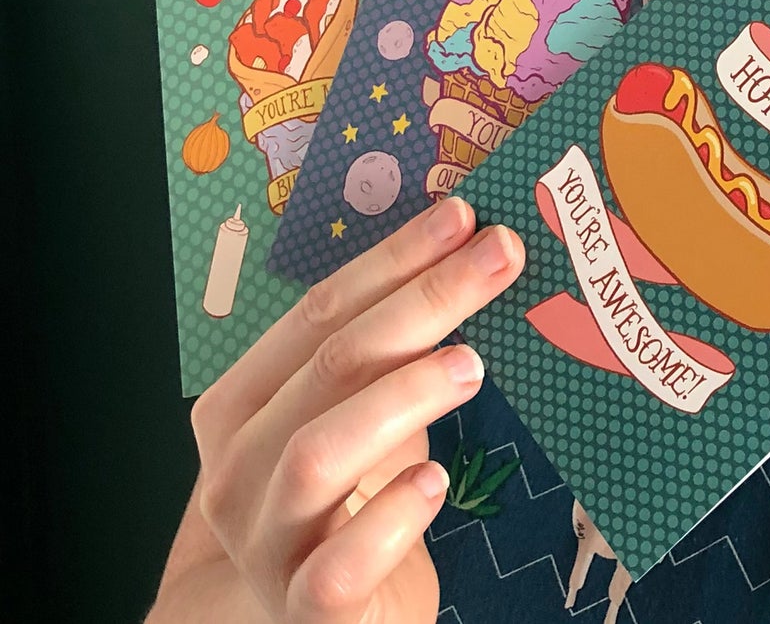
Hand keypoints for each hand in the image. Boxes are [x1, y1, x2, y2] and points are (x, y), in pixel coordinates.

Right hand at [149, 195, 523, 623]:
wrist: (318, 622)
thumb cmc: (348, 501)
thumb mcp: (359, 415)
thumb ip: (390, 352)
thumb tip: (472, 255)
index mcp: (242, 406)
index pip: (317, 312)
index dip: (393, 259)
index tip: (462, 217)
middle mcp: (240, 470)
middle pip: (328, 366)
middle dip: (422, 300)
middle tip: (498, 258)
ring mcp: (268, 542)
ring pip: (317, 454)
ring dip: (401, 396)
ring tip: (472, 364)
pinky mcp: (308, 610)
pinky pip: (338, 566)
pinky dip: (388, 517)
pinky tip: (435, 481)